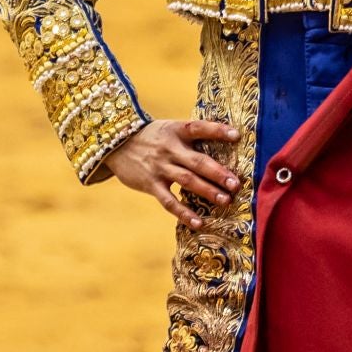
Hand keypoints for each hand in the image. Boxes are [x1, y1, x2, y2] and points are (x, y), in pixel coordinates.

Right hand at [103, 119, 241, 229]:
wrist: (115, 144)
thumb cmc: (151, 137)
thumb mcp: (168, 129)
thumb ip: (190, 137)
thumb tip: (225, 141)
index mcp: (175, 131)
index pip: (198, 128)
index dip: (217, 131)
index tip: (236, 136)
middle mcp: (169, 149)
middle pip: (197, 161)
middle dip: (218, 173)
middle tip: (235, 184)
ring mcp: (159, 168)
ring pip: (187, 181)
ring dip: (207, 191)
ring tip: (225, 200)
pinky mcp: (151, 184)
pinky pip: (169, 201)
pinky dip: (184, 213)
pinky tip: (199, 222)